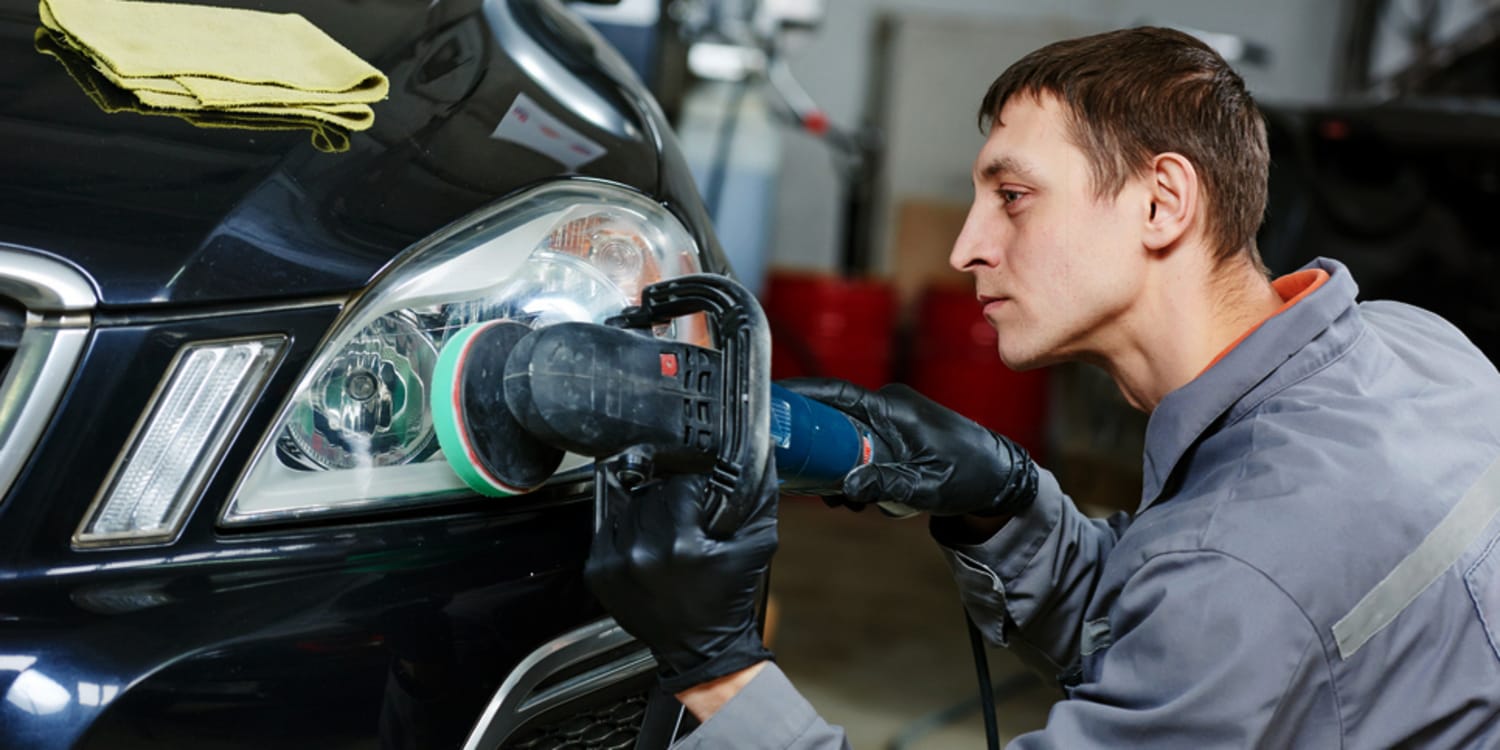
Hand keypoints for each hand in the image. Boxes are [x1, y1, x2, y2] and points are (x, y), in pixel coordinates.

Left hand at [584, 463, 777, 693]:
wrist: (701, 649)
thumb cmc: (728, 598)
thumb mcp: (756, 545)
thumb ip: (758, 497)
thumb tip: (760, 451)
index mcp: (680, 545)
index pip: (680, 485)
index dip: (695, 487)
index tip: (702, 499)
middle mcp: (641, 554)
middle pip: (651, 492)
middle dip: (670, 499)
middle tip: (685, 517)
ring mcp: (614, 564)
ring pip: (628, 507)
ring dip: (647, 512)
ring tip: (666, 532)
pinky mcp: (597, 573)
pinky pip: (608, 529)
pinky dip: (627, 532)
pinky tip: (645, 545)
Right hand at [777, 378, 1037, 516]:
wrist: (1001, 477)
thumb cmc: (971, 476)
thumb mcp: (927, 486)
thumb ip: (886, 484)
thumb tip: (845, 487)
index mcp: (894, 409)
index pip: (837, 392)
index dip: (802, 393)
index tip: (772, 399)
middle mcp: (889, 407)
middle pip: (833, 418)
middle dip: (815, 447)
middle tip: (804, 478)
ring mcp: (891, 420)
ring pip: (844, 436)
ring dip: (835, 465)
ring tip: (839, 499)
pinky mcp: (895, 434)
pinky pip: (860, 445)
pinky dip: (852, 467)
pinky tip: (856, 495)